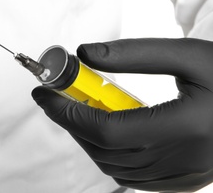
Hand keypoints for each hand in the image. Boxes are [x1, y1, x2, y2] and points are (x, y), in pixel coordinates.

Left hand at [32, 38, 212, 191]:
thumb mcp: (188, 55)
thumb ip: (134, 54)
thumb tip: (84, 54)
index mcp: (189, 126)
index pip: (108, 129)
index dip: (69, 113)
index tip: (44, 94)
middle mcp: (185, 159)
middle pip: (105, 150)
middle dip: (72, 124)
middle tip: (58, 98)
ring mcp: (184, 176)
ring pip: (113, 166)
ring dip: (87, 139)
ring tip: (80, 110)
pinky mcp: (183, 182)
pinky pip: (130, 176)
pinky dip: (108, 155)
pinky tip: (106, 131)